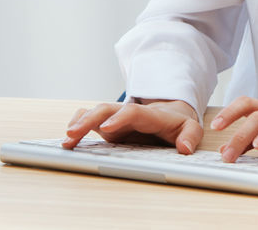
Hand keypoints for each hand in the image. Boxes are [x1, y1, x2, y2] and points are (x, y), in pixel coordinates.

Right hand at [62, 99, 203, 153]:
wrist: (171, 113)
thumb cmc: (179, 123)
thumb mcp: (191, 129)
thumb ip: (190, 137)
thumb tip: (184, 149)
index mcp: (149, 115)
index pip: (132, 113)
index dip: (119, 119)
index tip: (106, 129)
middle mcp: (129, 113)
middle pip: (107, 109)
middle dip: (89, 120)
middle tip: (73, 133)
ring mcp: (117, 118)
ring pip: (96, 113)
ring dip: (80, 123)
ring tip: (66, 139)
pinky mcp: (109, 125)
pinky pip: (90, 119)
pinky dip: (78, 124)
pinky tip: (67, 139)